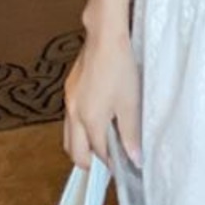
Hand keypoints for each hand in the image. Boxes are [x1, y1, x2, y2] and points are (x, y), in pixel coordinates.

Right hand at [62, 30, 142, 169]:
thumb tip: (135, 159)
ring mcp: (69, 101)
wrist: (105, 38)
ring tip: (102, 144)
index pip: (97, 153)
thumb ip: (130, 134)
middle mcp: (74, 114)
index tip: (122, 166)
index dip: (109, 163)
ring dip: (81, 145)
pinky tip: (95, 121)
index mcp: (90, 120)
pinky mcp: (70, 89)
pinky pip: (69, 118)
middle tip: (107, 163)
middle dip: (88, 162)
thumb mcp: (130, 104)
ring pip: (69, 135)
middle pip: (74, 151)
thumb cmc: (120, 68)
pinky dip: (79, 128)